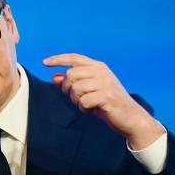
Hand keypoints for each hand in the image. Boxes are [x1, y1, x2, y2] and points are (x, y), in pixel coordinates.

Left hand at [43, 53, 164, 149]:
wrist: (130, 117)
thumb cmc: (108, 103)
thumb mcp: (89, 90)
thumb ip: (73, 83)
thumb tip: (54, 77)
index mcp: (98, 66)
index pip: (75, 58)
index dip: (58, 59)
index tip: (44, 62)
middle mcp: (101, 71)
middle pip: (70, 74)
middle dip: (67, 89)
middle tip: (77, 98)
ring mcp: (105, 83)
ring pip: (75, 88)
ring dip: (76, 100)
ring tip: (86, 105)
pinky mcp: (106, 96)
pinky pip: (83, 101)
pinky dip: (83, 108)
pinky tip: (91, 110)